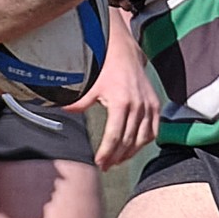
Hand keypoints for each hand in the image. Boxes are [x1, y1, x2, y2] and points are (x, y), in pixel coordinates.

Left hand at [74, 10, 158, 169]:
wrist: (124, 52)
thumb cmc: (107, 67)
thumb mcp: (91, 85)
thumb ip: (79, 102)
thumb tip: (63, 111)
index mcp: (121, 103)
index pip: (114, 136)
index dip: (107, 153)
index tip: (100, 162)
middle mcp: (138, 106)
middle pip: (127, 141)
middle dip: (116, 157)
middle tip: (106, 166)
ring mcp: (148, 106)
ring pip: (142, 139)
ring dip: (130, 153)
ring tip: (118, 160)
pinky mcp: (155, 105)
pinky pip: (153, 130)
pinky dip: (144, 142)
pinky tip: (133, 147)